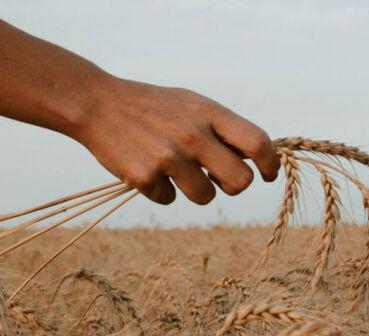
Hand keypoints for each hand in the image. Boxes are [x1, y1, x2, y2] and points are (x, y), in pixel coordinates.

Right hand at [72, 75, 280, 204]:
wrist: (98, 104)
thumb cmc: (151, 106)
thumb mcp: (190, 103)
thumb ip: (220, 128)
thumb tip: (252, 160)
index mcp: (208, 113)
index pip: (257, 142)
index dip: (270, 163)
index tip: (268, 174)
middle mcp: (193, 135)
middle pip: (240, 181)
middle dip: (232, 185)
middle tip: (218, 178)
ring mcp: (169, 158)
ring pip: (206, 197)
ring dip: (196, 190)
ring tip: (176, 170)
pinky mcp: (145, 178)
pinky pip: (169, 200)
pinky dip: (161, 190)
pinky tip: (147, 168)